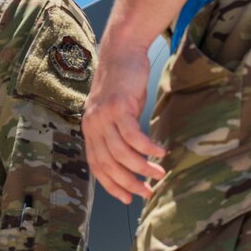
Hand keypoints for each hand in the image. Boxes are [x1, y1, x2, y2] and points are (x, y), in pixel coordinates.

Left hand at [84, 40, 167, 203]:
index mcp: (90, 129)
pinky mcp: (119, 107)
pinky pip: (133, 136)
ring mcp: (104, 116)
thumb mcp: (115, 111)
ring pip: (122, 153)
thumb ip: (117, 133)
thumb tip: (132, 158)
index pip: (97, 165)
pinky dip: (147, 148)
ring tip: (159, 175)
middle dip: (128, 183)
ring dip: (142, 168)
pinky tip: (161, 153)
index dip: (111, 185)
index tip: (127, 199)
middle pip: (109, 164)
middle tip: (147, 192)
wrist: (121, 51)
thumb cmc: (123, 83)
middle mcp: (92, 125)